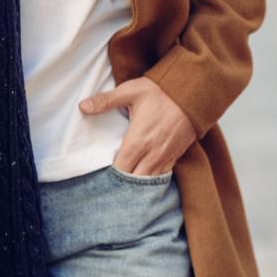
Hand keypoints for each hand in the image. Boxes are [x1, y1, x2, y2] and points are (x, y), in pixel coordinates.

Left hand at [79, 76, 196, 176]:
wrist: (194, 92)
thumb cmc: (160, 91)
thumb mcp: (131, 91)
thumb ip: (106, 101)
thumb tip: (82, 106)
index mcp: (137, 141)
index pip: (121, 171)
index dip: (111, 177)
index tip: (103, 176)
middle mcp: (152, 154)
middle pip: (135, 181)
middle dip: (123, 185)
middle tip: (112, 184)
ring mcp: (165, 157)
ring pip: (149, 182)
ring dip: (138, 185)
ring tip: (126, 185)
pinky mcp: (176, 156)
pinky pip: (162, 176)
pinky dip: (153, 180)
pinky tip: (145, 178)